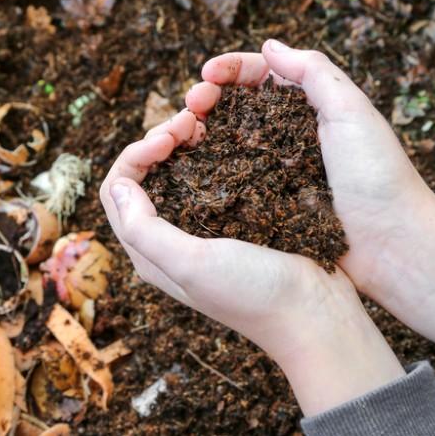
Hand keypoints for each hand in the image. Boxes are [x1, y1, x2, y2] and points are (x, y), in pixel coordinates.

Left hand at [99, 111, 404, 414]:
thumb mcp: (192, 264)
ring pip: (178, 171)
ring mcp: (205, 227)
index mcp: (150, 252)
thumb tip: (119, 185)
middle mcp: (171, 238)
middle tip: (190, 121)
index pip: (118, 190)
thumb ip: (145, 229)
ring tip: (205, 122)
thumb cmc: (253, 294)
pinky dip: (213, 150)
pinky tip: (229, 137)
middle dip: (159, 140)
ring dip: (184, 142)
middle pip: (145, 175)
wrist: (316, 314)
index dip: (135, 154)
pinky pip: (213, 175)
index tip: (168, 138)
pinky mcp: (237, 218)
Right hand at [187, 39, 434, 359]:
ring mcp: (277, 171)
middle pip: (237, 106)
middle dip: (208, 98)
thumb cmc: (378, 176)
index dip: (231, 70)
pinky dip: (208, 170)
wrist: (392, 245)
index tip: (206, 74)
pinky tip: (191, 167)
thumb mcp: (351, 110)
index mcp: (312, 107)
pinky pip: (232, 181)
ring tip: (182, 133)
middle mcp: (290, 135)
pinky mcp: (268, 205)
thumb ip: (313, 72)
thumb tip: (269, 46)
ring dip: (202, 131)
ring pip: (228, 141)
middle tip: (190, 105)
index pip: (262, 75)